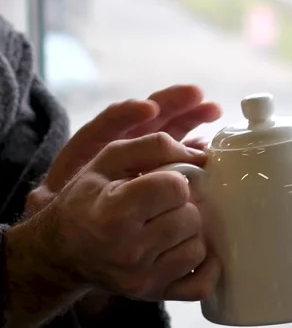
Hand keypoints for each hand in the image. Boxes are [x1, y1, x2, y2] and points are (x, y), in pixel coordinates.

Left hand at [28, 85, 220, 213]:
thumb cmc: (67, 214)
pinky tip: (209, 147)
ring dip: (190, 120)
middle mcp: (121, 148)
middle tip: (198, 97)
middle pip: (148, 120)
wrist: (77, 230)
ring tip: (213, 110)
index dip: (126, 115)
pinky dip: (194, 150)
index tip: (148, 110)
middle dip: (173, 105)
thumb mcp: (52, 204)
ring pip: (168, 132)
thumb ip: (47, 198)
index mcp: (90, 151)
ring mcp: (145, 158)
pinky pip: (180, 156)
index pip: (107, 126)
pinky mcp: (162, 172)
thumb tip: (43, 193)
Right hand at [41, 132, 219, 302]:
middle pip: (191, 218)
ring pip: (198, 248)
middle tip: (162, 207)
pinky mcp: (154, 295)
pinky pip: (202, 285)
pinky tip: (183, 251)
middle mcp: (129, 251)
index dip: (174, 180)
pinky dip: (203, 268)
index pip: (176, 188)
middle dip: (182, 207)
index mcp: (115, 213)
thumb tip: (203, 158)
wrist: (61, 251)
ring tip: (167, 229)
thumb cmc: (86, 201)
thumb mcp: (107, 161)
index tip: (160, 183)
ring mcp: (143, 279)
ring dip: (189, 235)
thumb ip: (154, 146)